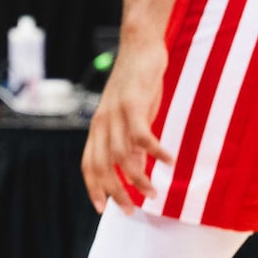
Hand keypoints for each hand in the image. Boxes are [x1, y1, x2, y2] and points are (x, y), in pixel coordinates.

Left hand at [83, 37, 174, 213]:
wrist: (139, 46)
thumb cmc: (136, 83)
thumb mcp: (129, 115)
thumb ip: (129, 140)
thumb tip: (135, 167)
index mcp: (98, 127)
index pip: (89, 164)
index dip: (93, 188)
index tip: (102, 209)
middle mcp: (102, 123)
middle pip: (103, 167)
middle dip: (115, 193)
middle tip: (133, 211)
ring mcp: (116, 113)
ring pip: (122, 156)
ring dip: (137, 179)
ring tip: (153, 194)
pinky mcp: (134, 103)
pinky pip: (142, 135)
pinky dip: (155, 152)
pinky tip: (169, 162)